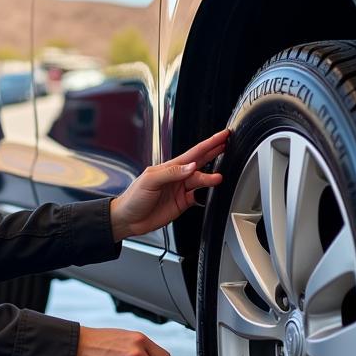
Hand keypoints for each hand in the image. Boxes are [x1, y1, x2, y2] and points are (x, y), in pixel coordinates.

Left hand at [109, 129, 228, 241]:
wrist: (127, 219)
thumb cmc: (133, 197)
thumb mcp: (149, 180)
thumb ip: (171, 173)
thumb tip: (190, 167)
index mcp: (169, 167)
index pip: (193, 153)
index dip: (208, 144)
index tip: (221, 136)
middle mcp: (177, 177)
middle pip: (200, 162)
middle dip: (215, 152)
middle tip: (228, 144)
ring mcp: (180, 190)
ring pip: (201, 181)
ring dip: (211, 178)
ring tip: (219, 177)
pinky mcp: (182, 203)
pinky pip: (199, 197)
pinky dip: (206, 195)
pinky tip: (212, 192)